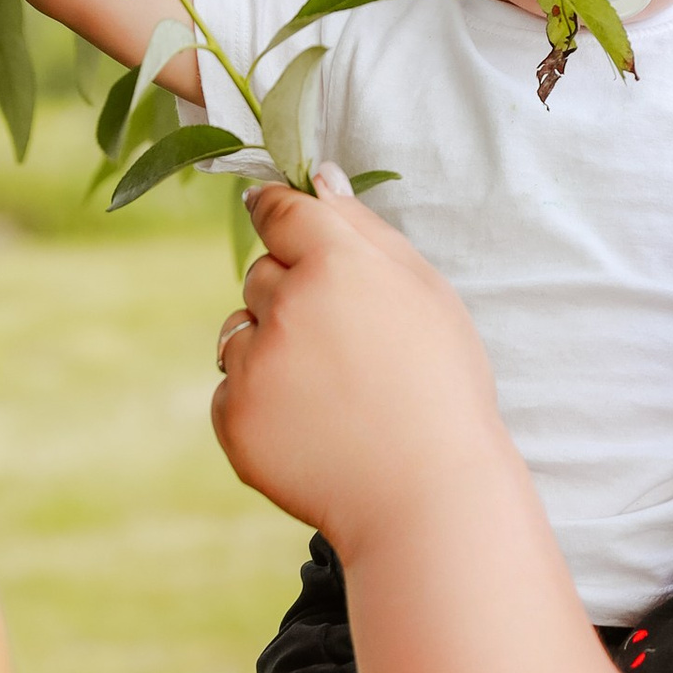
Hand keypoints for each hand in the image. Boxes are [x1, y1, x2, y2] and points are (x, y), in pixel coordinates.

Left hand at [211, 175, 505, 551]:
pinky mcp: (235, 416)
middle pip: (258, 275)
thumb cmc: (442, 387)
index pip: (279, 211)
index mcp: (337, 262)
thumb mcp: (427, 294)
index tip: (275, 217)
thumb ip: (366, 230)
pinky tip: (311, 424)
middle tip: (343, 343)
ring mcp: (255, 364)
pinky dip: (260, 402)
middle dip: (289, 296)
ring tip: (328, 389)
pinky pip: (231, 389)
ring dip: (269, 346)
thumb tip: (317, 180)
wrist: (427, 492)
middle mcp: (286, 305)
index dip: (277, 213)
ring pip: (238, 331)